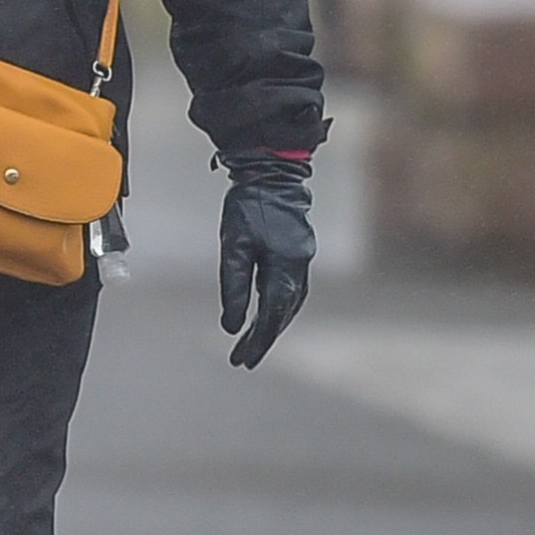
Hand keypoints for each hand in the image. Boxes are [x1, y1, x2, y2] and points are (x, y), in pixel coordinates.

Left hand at [216, 150, 313, 368]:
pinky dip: (277, 308)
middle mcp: (299, 267)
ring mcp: (302, 260)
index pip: (273, 315)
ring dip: (271, 326)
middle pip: (283, 314)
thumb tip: (232, 325)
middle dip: (263, 340)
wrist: (272, 173)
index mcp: (286, 266)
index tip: (242, 360)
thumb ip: (234, 286)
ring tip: (251, 345)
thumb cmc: (248, 206)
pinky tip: (265, 317)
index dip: (258, 341)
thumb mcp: (233, 245)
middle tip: (242, 361)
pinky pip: (289, 291)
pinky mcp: (297, 254)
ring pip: (288, 305)